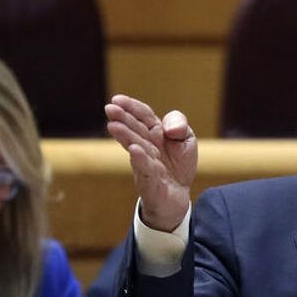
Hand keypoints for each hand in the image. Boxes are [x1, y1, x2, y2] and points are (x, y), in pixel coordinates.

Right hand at [105, 94, 197, 231]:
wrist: (177, 196)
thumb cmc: (178, 165)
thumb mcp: (186, 139)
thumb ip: (180, 126)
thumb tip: (169, 128)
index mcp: (154, 132)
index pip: (143, 115)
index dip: (131, 107)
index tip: (118, 99)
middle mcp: (147, 146)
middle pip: (135, 130)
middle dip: (122, 119)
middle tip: (109, 109)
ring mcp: (146, 163)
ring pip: (136, 147)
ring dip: (125, 137)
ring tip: (113, 126)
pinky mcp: (150, 182)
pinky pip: (146, 169)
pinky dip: (141, 159)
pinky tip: (134, 149)